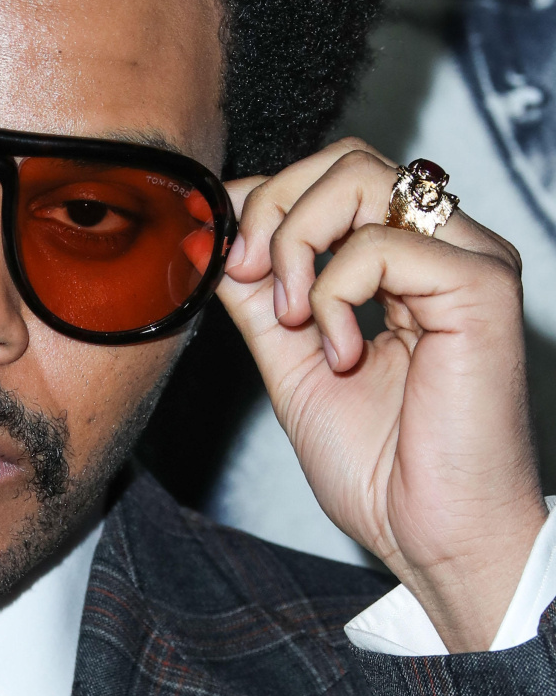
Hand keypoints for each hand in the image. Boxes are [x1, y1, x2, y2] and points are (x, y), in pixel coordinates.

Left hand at [217, 140, 546, 651]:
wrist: (431, 537)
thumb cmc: (379, 465)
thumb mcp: (290, 360)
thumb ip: (258, 294)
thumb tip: (214, 235)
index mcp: (405, 260)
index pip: (327, 177)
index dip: (261, 202)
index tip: (220, 257)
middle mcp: (441, 247)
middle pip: (343, 157)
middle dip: (271, 207)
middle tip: (248, 274)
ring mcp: (467, 260)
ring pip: (359, 176)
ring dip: (297, 245)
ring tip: (295, 320)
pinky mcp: (481, 287)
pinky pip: (380, 243)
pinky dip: (334, 295)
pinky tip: (342, 353)